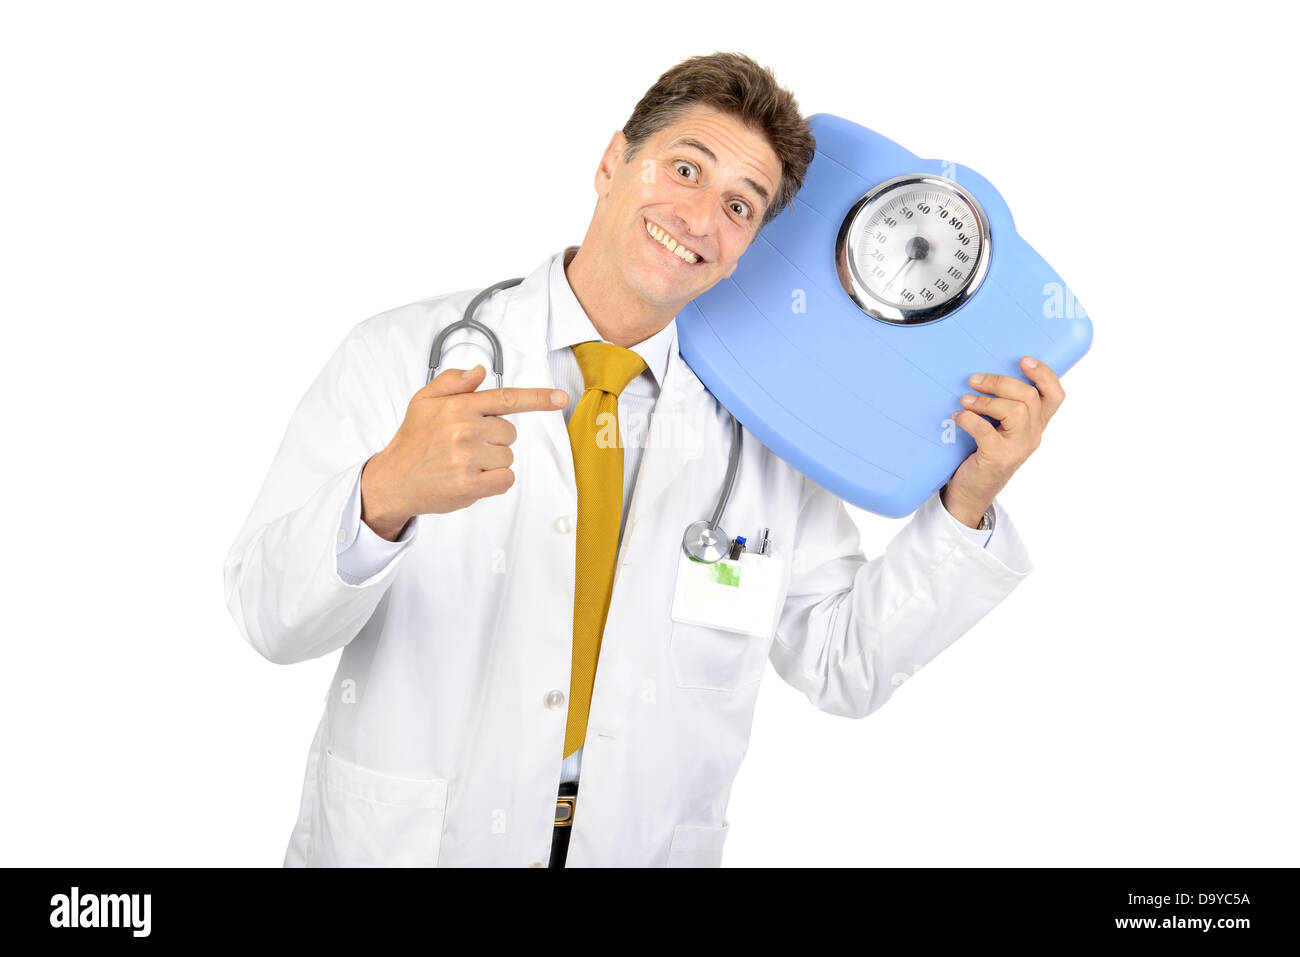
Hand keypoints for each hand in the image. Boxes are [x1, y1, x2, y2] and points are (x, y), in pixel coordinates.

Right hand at [359, 365, 567, 539]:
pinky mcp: (471, 483)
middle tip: (465, 445)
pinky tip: (471, 478)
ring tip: (463, 463)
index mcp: (458, 406)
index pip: (506, 398)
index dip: (538, 398)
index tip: (560, 398)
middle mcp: (464, 429)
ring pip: (507, 456)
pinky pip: (505, 479)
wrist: (393, 480)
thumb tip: (479, 372)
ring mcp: (468, 457)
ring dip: (491, 461)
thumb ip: (453, 383)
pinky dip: (494, 481)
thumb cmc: (412, 441)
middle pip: (509, 432)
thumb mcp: (423, 401)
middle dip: (493, 439)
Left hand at [940, 356, 1065, 527]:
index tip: (1024, 360)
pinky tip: (958, 418)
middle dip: (1001, 383)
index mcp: (1036, 425)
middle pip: (1030, 397)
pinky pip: (987, 431)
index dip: (1045, 375)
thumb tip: (982, 375)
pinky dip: (970, 420)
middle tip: (975, 380)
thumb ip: (1002, 406)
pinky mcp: (998, 458)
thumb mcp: (1000, 429)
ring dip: (986, 401)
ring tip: (965, 400)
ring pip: (1016, 411)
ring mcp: (1018, 448)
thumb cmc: (982, 453)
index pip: (1055, 396)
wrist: (971, 492)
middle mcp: (1032, 436)